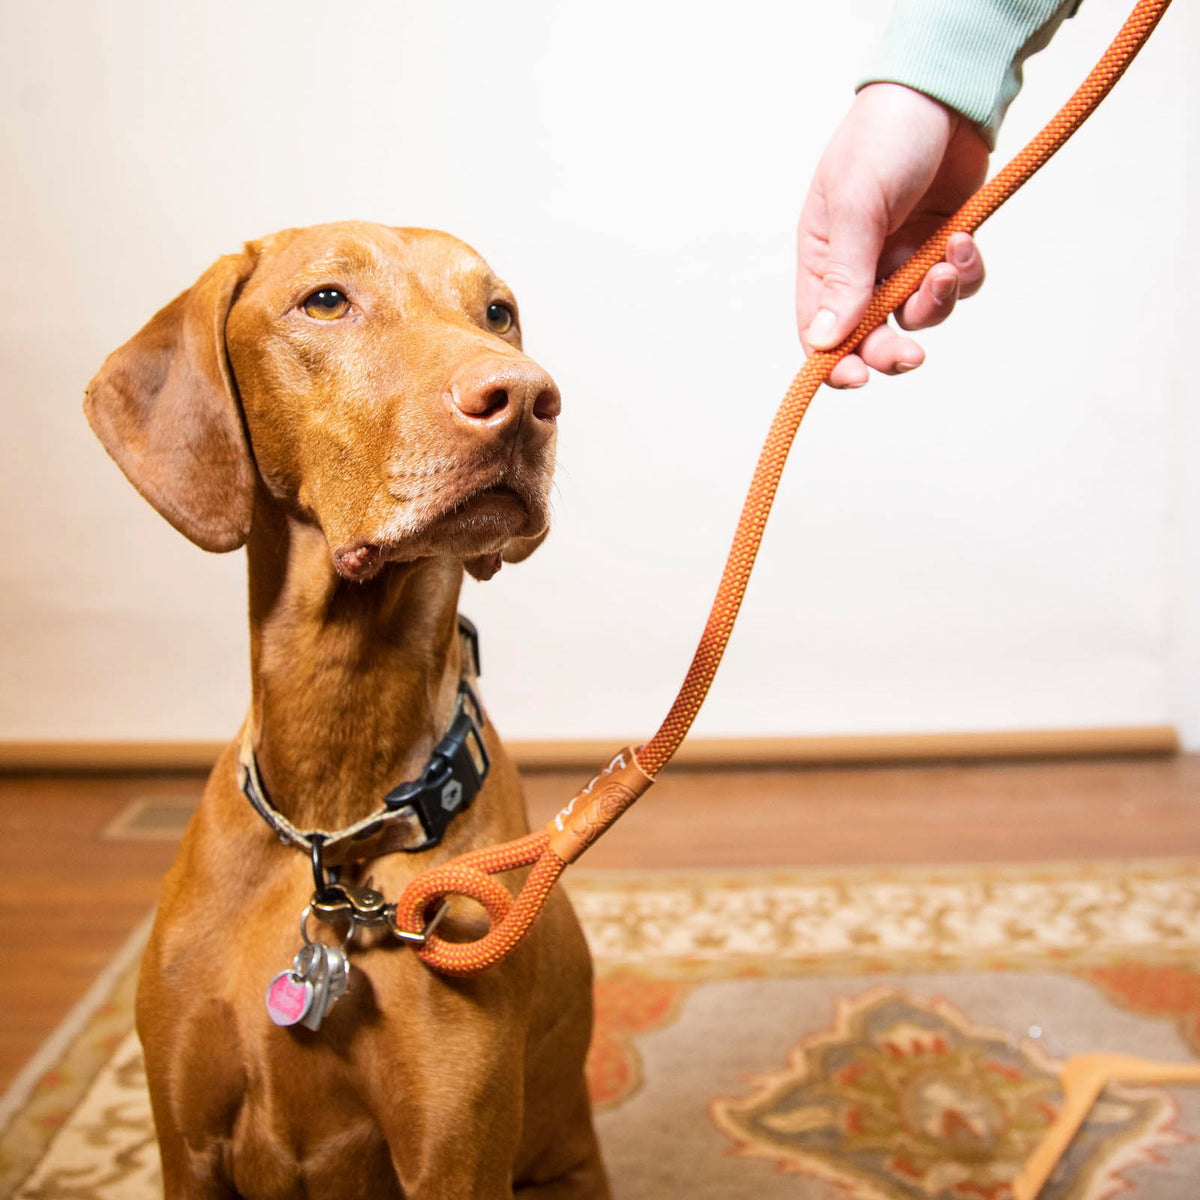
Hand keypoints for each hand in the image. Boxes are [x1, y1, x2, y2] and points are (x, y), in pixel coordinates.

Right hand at [796, 83, 989, 386]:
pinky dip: (965, 275)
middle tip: (910, 355)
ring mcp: (904, 260)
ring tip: (946, 266)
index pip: (818, 330)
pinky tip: (963, 241)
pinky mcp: (943, 249)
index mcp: (823, 260)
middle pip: (869, 337)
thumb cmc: (883, 138)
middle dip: (890, 350)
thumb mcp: (856, 207)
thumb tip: (824, 341)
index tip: (857, 378)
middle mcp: (861, 268)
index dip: (833, 362)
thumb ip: (845, 278)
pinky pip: (956, 287)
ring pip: (917, 316)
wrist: (943, 92)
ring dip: (935, 304)